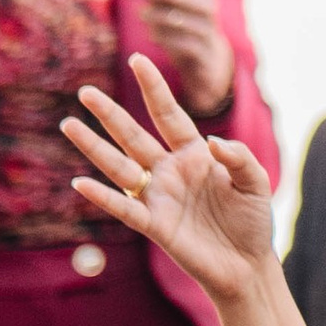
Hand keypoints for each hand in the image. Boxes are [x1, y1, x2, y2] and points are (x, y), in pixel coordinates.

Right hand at [64, 55, 279, 308]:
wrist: (246, 265)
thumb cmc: (252, 222)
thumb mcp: (255, 182)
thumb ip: (238, 157)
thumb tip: (211, 142)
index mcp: (195, 154)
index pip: (168, 114)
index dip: (154, 88)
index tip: (137, 60)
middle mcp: (170, 171)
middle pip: (134, 136)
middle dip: (110, 113)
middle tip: (85, 91)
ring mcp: (159, 197)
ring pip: (120, 166)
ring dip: (94, 147)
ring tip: (69, 124)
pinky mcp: (154, 225)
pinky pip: (123, 207)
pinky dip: (102, 196)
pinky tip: (81, 182)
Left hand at [123, 0, 234, 118]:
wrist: (211, 62)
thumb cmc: (189, 23)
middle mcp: (209, 7)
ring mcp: (207, 31)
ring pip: (179, 19)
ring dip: (157, 15)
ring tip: (141, 15)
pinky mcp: (202, 55)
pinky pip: (182, 45)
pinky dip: (164, 38)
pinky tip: (151, 35)